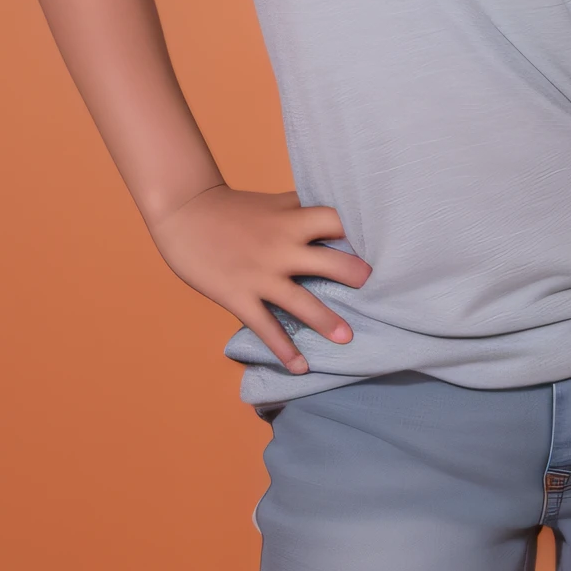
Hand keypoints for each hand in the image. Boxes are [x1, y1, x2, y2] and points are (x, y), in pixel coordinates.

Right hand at [146, 184, 371, 372]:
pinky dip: (284, 350)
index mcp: (290, 219)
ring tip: (348, 338)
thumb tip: (338, 207)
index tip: (386, 243)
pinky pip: (266, 327)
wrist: (185, 213)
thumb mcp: (272, 202)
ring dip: (326, 321)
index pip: (334, 221)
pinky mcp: (239, 296)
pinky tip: (301, 368)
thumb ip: (302, 207)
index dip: (360, 230)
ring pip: (301, 301)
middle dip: (353, 275)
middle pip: (327, 261)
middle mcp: (281, 246)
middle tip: (377, 288)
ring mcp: (260, 274)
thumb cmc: (232, 207)